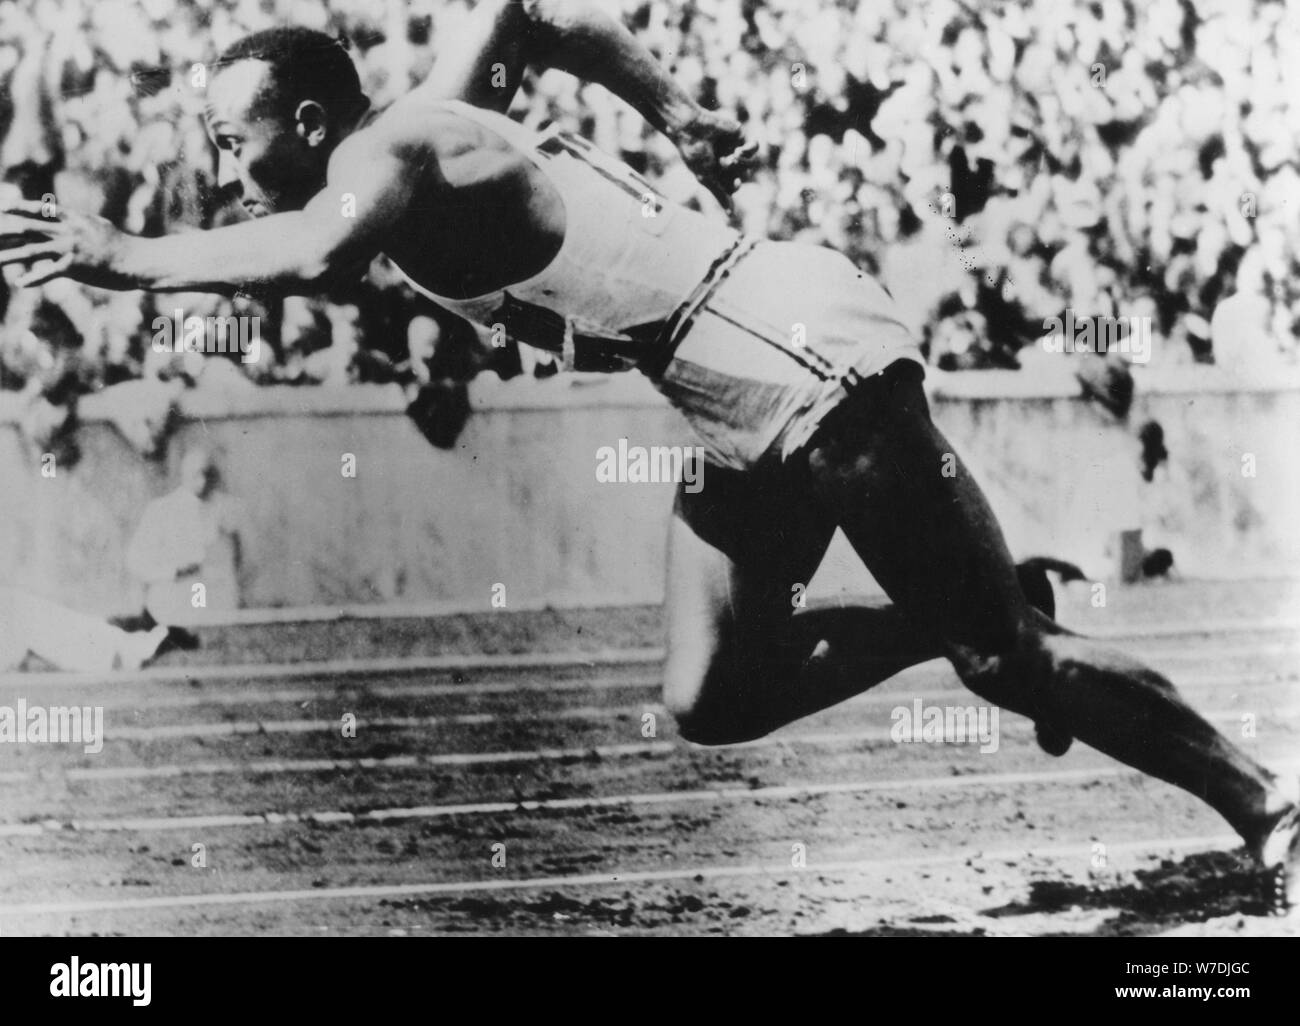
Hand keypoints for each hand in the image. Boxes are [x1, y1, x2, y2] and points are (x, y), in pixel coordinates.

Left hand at [0, 198, 125, 287]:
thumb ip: (79, 223)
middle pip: (27, 228)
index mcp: (73, 219)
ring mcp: (69, 248)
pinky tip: (19, 283)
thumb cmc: (122, 245)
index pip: (40, 210)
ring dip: (9, 256)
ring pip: (31, 250)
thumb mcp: (98, 226)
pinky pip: (48, 273)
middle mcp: (67, 231)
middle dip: (5, 231)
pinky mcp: (74, 267)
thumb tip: (68, 219)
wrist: (137, 260)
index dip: (19, 208)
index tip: (4, 208)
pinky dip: (33, 278)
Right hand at [671, 109, 759, 209]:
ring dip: (739, 162)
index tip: (735, 183)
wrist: (692, 130)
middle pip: (743, 177)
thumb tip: (732, 215)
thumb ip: (720, 195)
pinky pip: (753, 148)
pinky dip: (750, 150)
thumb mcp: (706, 178)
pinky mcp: (739, 136)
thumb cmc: (695, 155)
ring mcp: (733, 149)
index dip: (735, 186)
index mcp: (718, 173)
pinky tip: (739, 150)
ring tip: (727, 156)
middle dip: (735, 173)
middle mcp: (726, 162)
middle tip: (724, 164)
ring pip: (749, 164)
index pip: (733, 187)